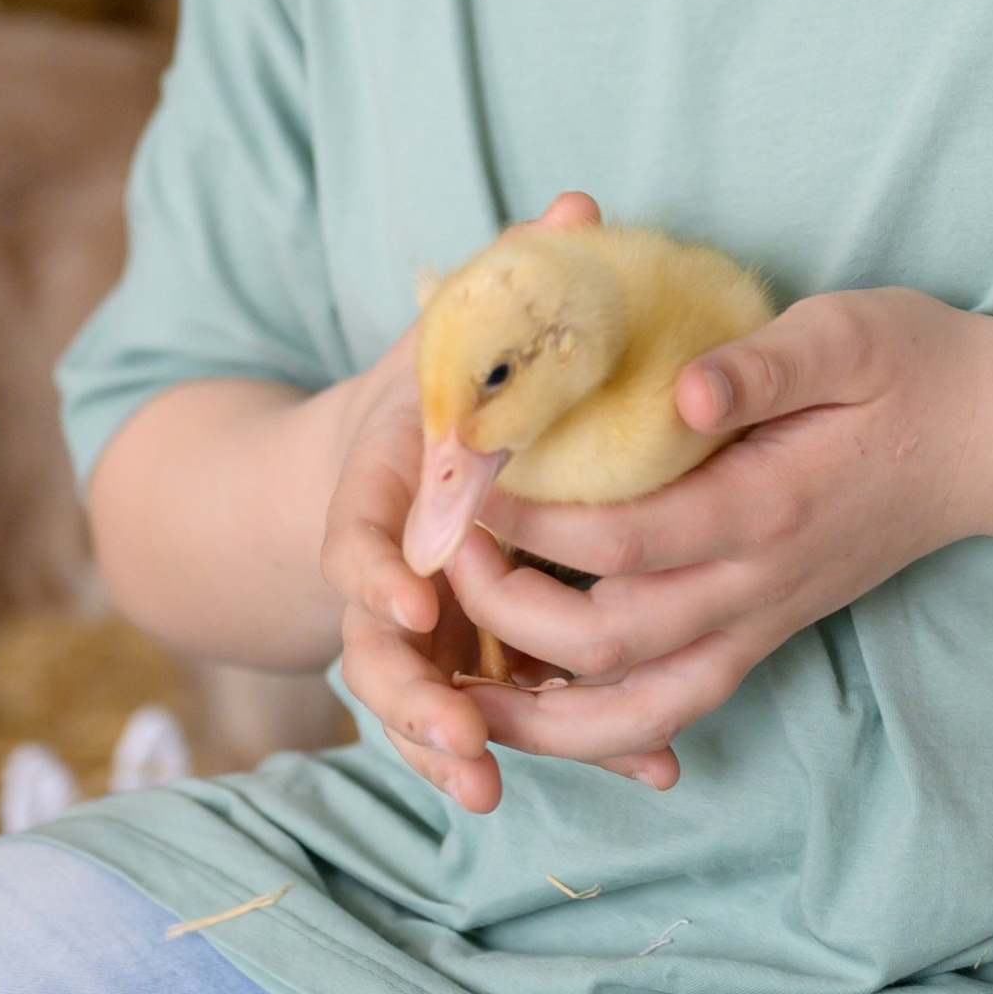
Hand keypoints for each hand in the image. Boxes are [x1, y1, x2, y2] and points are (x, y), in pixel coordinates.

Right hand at [318, 193, 678, 816]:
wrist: (376, 460)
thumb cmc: (430, 388)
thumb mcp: (453, 330)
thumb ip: (510, 278)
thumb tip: (579, 202)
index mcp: (374, 492)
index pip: (352, 541)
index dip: (375, 575)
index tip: (413, 603)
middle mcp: (382, 577)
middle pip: (374, 652)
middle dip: (410, 702)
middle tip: (461, 737)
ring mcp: (415, 634)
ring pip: (418, 704)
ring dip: (451, 749)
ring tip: (492, 791)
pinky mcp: (460, 666)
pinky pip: (494, 715)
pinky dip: (555, 746)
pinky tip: (640, 773)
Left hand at [433, 286, 992, 785]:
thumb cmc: (913, 369)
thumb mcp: (847, 335)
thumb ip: (761, 366)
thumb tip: (678, 390)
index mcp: (767, 508)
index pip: (625, 540)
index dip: (532, 522)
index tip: (464, 478)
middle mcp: (758, 586)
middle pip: (609, 640)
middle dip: (508, 606)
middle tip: (443, 547)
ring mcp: (760, 622)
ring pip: (635, 709)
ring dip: (540, 714)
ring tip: (454, 687)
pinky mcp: (761, 632)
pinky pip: (669, 707)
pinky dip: (595, 730)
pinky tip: (533, 708)